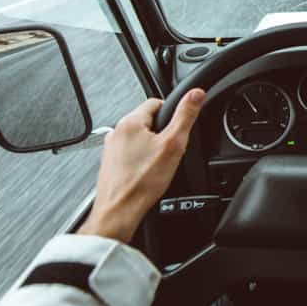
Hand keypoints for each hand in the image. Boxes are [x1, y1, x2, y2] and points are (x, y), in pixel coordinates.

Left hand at [78, 89, 205, 243]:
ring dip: (151, 148)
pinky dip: (140, 161)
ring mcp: (111, 149)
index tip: (178, 128)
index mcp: (130, 121)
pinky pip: (130, 155)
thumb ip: (186, 116)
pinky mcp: (110, 164)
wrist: (119, 211)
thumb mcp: (173, 145)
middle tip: (171, 151)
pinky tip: (147, 174)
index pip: (156, 102)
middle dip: (162, 133)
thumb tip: (196, 94)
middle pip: (147, 121)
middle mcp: (116, 132)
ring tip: (159, 165)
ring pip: (138, 139)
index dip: (172, 113)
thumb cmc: (141, 183)